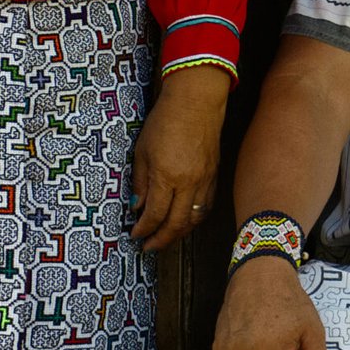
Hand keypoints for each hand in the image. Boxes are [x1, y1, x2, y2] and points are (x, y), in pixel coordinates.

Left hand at [131, 64, 228, 252]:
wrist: (196, 101)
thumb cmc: (165, 121)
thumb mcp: (142, 150)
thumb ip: (140, 181)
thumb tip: (137, 206)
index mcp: (167, 176)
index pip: (155, 214)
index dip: (144, 230)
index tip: (135, 235)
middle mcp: (188, 183)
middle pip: (176, 224)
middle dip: (161, 240)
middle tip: (148, 247)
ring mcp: (205, 180)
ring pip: (194, 219)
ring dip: (178, 233)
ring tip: (166, 238)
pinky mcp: (214, 175)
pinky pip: (205, 206)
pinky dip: (194, 219)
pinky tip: (185, 220)